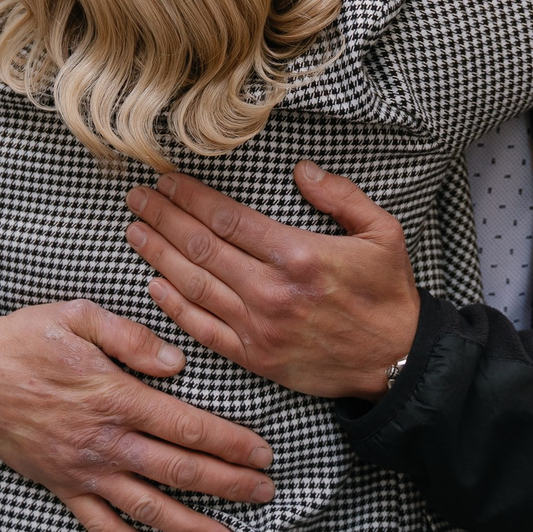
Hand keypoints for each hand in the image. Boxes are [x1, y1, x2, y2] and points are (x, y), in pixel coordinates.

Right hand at [0, 301, 274, 531]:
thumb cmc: (26, 339)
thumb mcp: (77, 316)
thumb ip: (130, 337)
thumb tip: (177, 365)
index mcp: (116, 396)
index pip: (187, 426)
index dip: (230, 443)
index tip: (264, 454)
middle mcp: (105, 441)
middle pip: (179, 471)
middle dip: (228, 485)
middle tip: (266, 494)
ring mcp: (83, 470)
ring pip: (147, 508)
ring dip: (192, 526)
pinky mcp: (62, 486)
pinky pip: (101, 526)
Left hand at [125, 164, 420, 402]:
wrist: (397, 362)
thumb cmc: (389, 295)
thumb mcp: (383, 232)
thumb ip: (341, 196)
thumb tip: (301, 169)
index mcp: (299, 255)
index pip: (228, 220)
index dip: (191, 198)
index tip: (167, 181)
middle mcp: (272, 291)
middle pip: (201, 248)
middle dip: (163, 218)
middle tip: (137, 198)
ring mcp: (260, 328)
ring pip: (195, 286)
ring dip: (159, 255)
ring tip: (135, 231)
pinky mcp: (256, 358)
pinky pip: (204, 329)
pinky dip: (175, 307)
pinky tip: (154, 285)